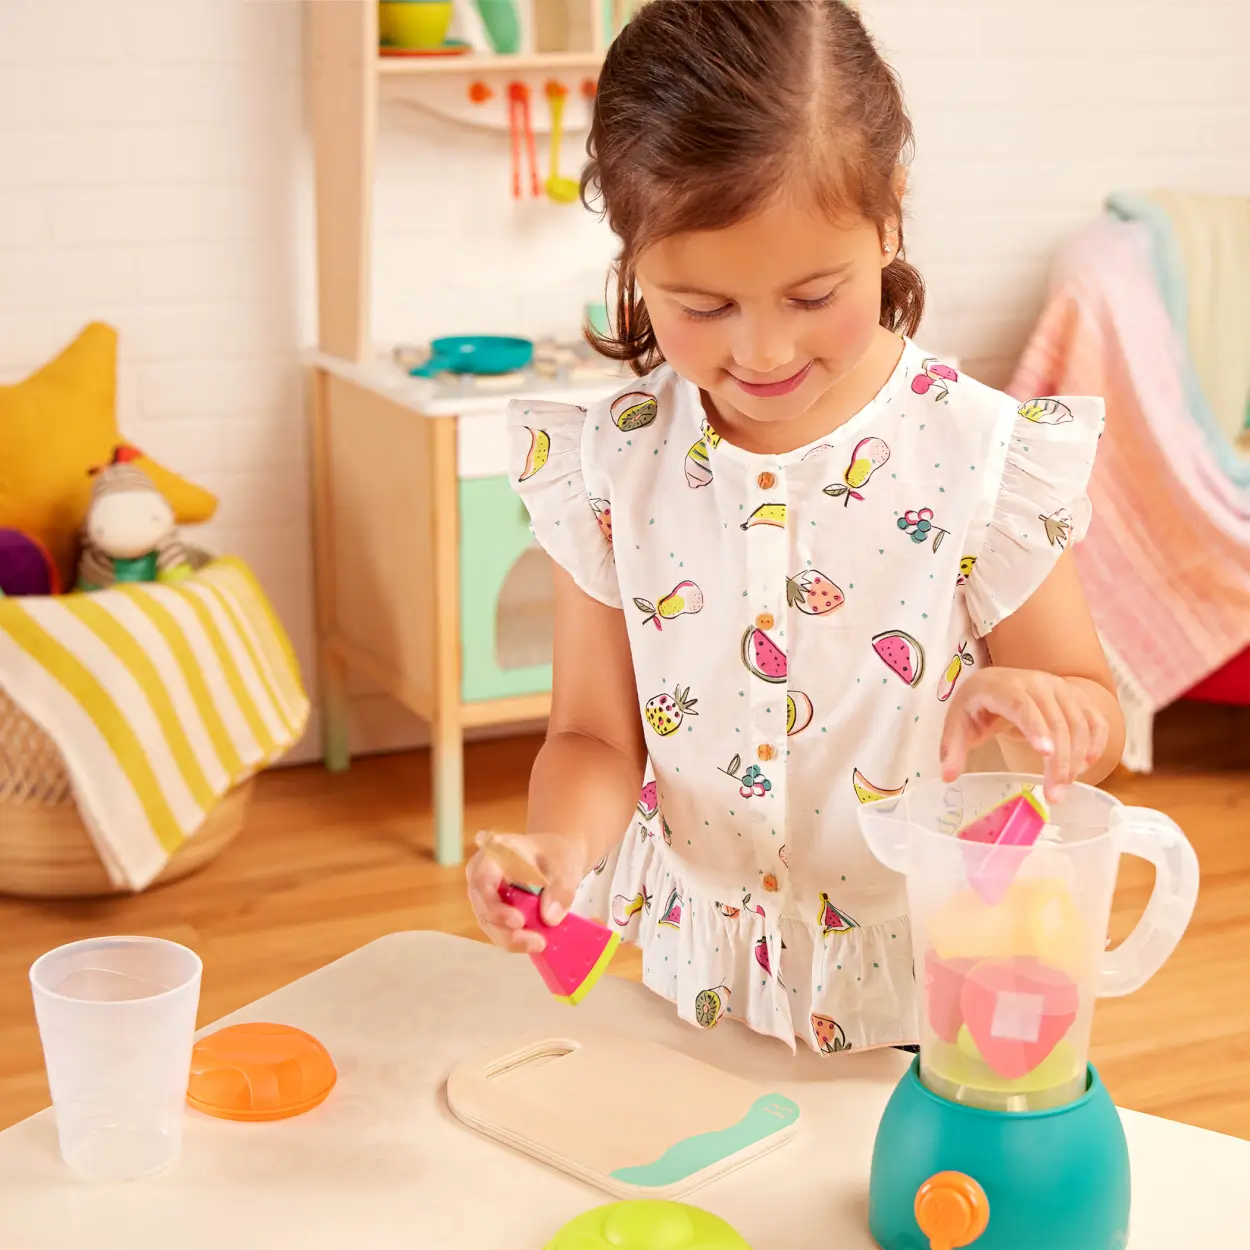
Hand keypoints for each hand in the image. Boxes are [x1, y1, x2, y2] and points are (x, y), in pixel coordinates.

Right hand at [465, 830, 593, 953]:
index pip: (482, 881)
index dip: (494, 906)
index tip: (519, 921)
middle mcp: (482, 875)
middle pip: (483, 907)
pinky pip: (498, 928)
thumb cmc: (556, 856)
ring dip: (511, 939)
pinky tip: (536, 942)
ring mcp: (486, 894)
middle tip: (537, 942)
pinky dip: (515, 939)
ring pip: (489, 923)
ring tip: (540, 944)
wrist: (557, 858)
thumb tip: (550, 919)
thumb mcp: (565, 866)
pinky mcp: (493, 910)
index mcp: (494, 854)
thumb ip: (560, 889)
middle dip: (506, 931)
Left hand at [939, 667, 1111, 800]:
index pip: (1022, 705)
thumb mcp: (958, 725)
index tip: (1044, 753)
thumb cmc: (978, 706)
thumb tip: (948, 776)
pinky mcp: (1077, 697)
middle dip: (1059, 761)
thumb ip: (951, 749)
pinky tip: (1084, 767)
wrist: (1000, 682)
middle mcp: (1036, 682)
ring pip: (1079, 724)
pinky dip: (1096, 744)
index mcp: (1002, 686)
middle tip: (1054, 795)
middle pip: (1055, 721)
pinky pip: (1095, 721)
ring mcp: (1060, 688)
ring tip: (1063, 788)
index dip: (1035, 727)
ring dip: (1077, 759)